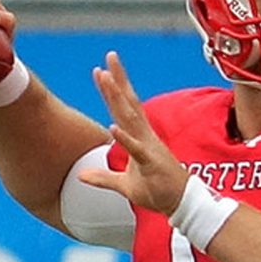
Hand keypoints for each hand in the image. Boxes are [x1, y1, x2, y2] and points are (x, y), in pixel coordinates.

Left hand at [78, 52, 189, 215]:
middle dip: (118, 81)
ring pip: (131, 118)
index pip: (124, 108)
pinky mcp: (151, 162)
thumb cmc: (156, 191)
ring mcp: (148, 147)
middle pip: (129, 103)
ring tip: (107, 80)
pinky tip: (113, 125)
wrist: (180, 204)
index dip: (112, 90)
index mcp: (139, 137)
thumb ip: (102, 178)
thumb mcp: (124, 185)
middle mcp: (145, 136)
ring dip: (118, 99)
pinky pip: (136, 148)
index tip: (101, 71)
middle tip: (109, 57)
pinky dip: (124, 137)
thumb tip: (80, 176)